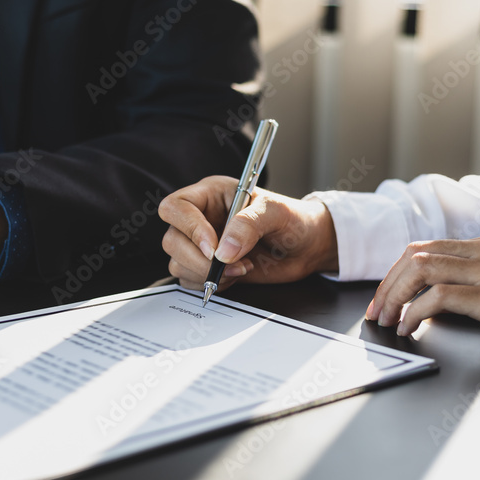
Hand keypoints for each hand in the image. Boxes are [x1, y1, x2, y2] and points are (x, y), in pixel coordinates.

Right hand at [158, 176, 338, 289]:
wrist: (307, 247)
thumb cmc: (293, 220)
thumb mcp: (275, 213)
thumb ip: (249, 225)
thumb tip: (223, 251)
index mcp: (211, 194)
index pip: (177, 207)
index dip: (190, 229)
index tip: (214, 248)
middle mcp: (201, 218)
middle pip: (172, 239)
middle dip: (199, 259)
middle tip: (231, 263)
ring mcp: (202, 245)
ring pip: (178, 262)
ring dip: (208, 273)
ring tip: (241, 267)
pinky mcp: (208, 266)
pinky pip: (190, 280)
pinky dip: (211, 284)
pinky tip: (235, 275)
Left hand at [366, 231, 479, 362]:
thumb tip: (441, 298)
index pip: (428, 247)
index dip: (397, 271)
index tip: (385, 297)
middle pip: (416, 254)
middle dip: (387, 284)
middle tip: (376, 311)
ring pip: (420, 270)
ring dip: (395, 297)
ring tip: (388, 321)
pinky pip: (438, 298)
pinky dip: (415, 313)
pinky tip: (411, 328)